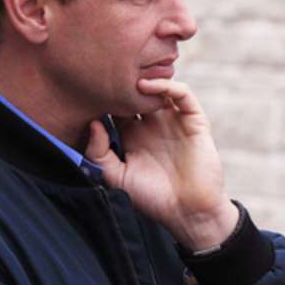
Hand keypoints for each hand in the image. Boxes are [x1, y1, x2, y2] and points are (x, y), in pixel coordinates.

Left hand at [85, 78, 238, 249]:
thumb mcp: (116, 177)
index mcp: (132, 135)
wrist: (188, 212)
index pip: (116, 105)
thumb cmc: (152, 198)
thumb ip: (98, 153)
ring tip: (128, 78)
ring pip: (161, 88)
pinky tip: (149, 87)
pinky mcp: (194, 122)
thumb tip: (92, 123)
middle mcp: (153, 124)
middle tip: (108, 73)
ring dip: (146, 79)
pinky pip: (183, 95)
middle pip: (137, 92)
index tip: (90, 88)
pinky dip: (168, 86)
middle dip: (125, 81)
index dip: (105, 95)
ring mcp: (174, 121)